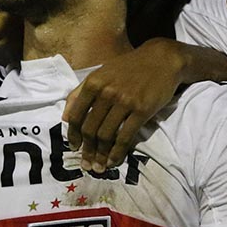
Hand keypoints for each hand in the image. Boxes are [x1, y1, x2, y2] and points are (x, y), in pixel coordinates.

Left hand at [64, 39, 186, 172]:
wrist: (161, 59)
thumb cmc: (128, 67)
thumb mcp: (100, 73)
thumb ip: (80, 92)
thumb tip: (65, 117)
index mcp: (93, 83)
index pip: (77, 115)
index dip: (73, 135)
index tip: (73, 148)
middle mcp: (106, 92)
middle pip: (90, 129)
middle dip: (87, 150)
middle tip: (86, 164)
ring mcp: (124, 102)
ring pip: (106, 136)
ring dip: (101, 155)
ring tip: (99, 167)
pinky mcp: (141, 110)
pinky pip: (125, 137)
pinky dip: (117, 152)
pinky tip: (114, 160)